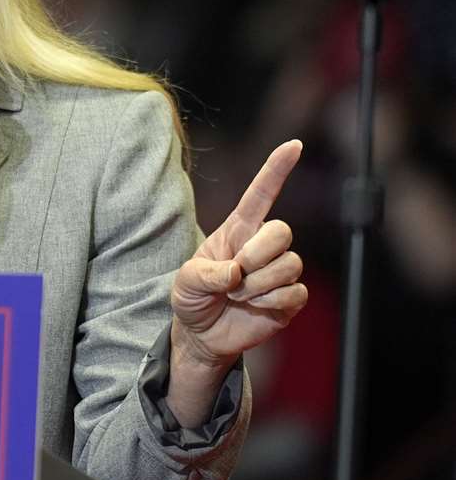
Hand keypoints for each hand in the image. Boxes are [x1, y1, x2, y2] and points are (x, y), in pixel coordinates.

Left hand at [171, 140, 306, 369]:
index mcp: (236, 231)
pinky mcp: (290, 297)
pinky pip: (295, 292)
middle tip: (235, 276)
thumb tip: (236, 273)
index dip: (276, 169)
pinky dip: (270, 302)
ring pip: (290, 264)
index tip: (294, 145)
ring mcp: (279, 271)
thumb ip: (204, 274)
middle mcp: (261, 246)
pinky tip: (255, 307)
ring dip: (257, 285)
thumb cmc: (193, 298)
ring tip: (237, 295)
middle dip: (257, 255)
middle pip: (282, 231)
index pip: (260, 195)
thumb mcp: (185, 282)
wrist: (202, 334)